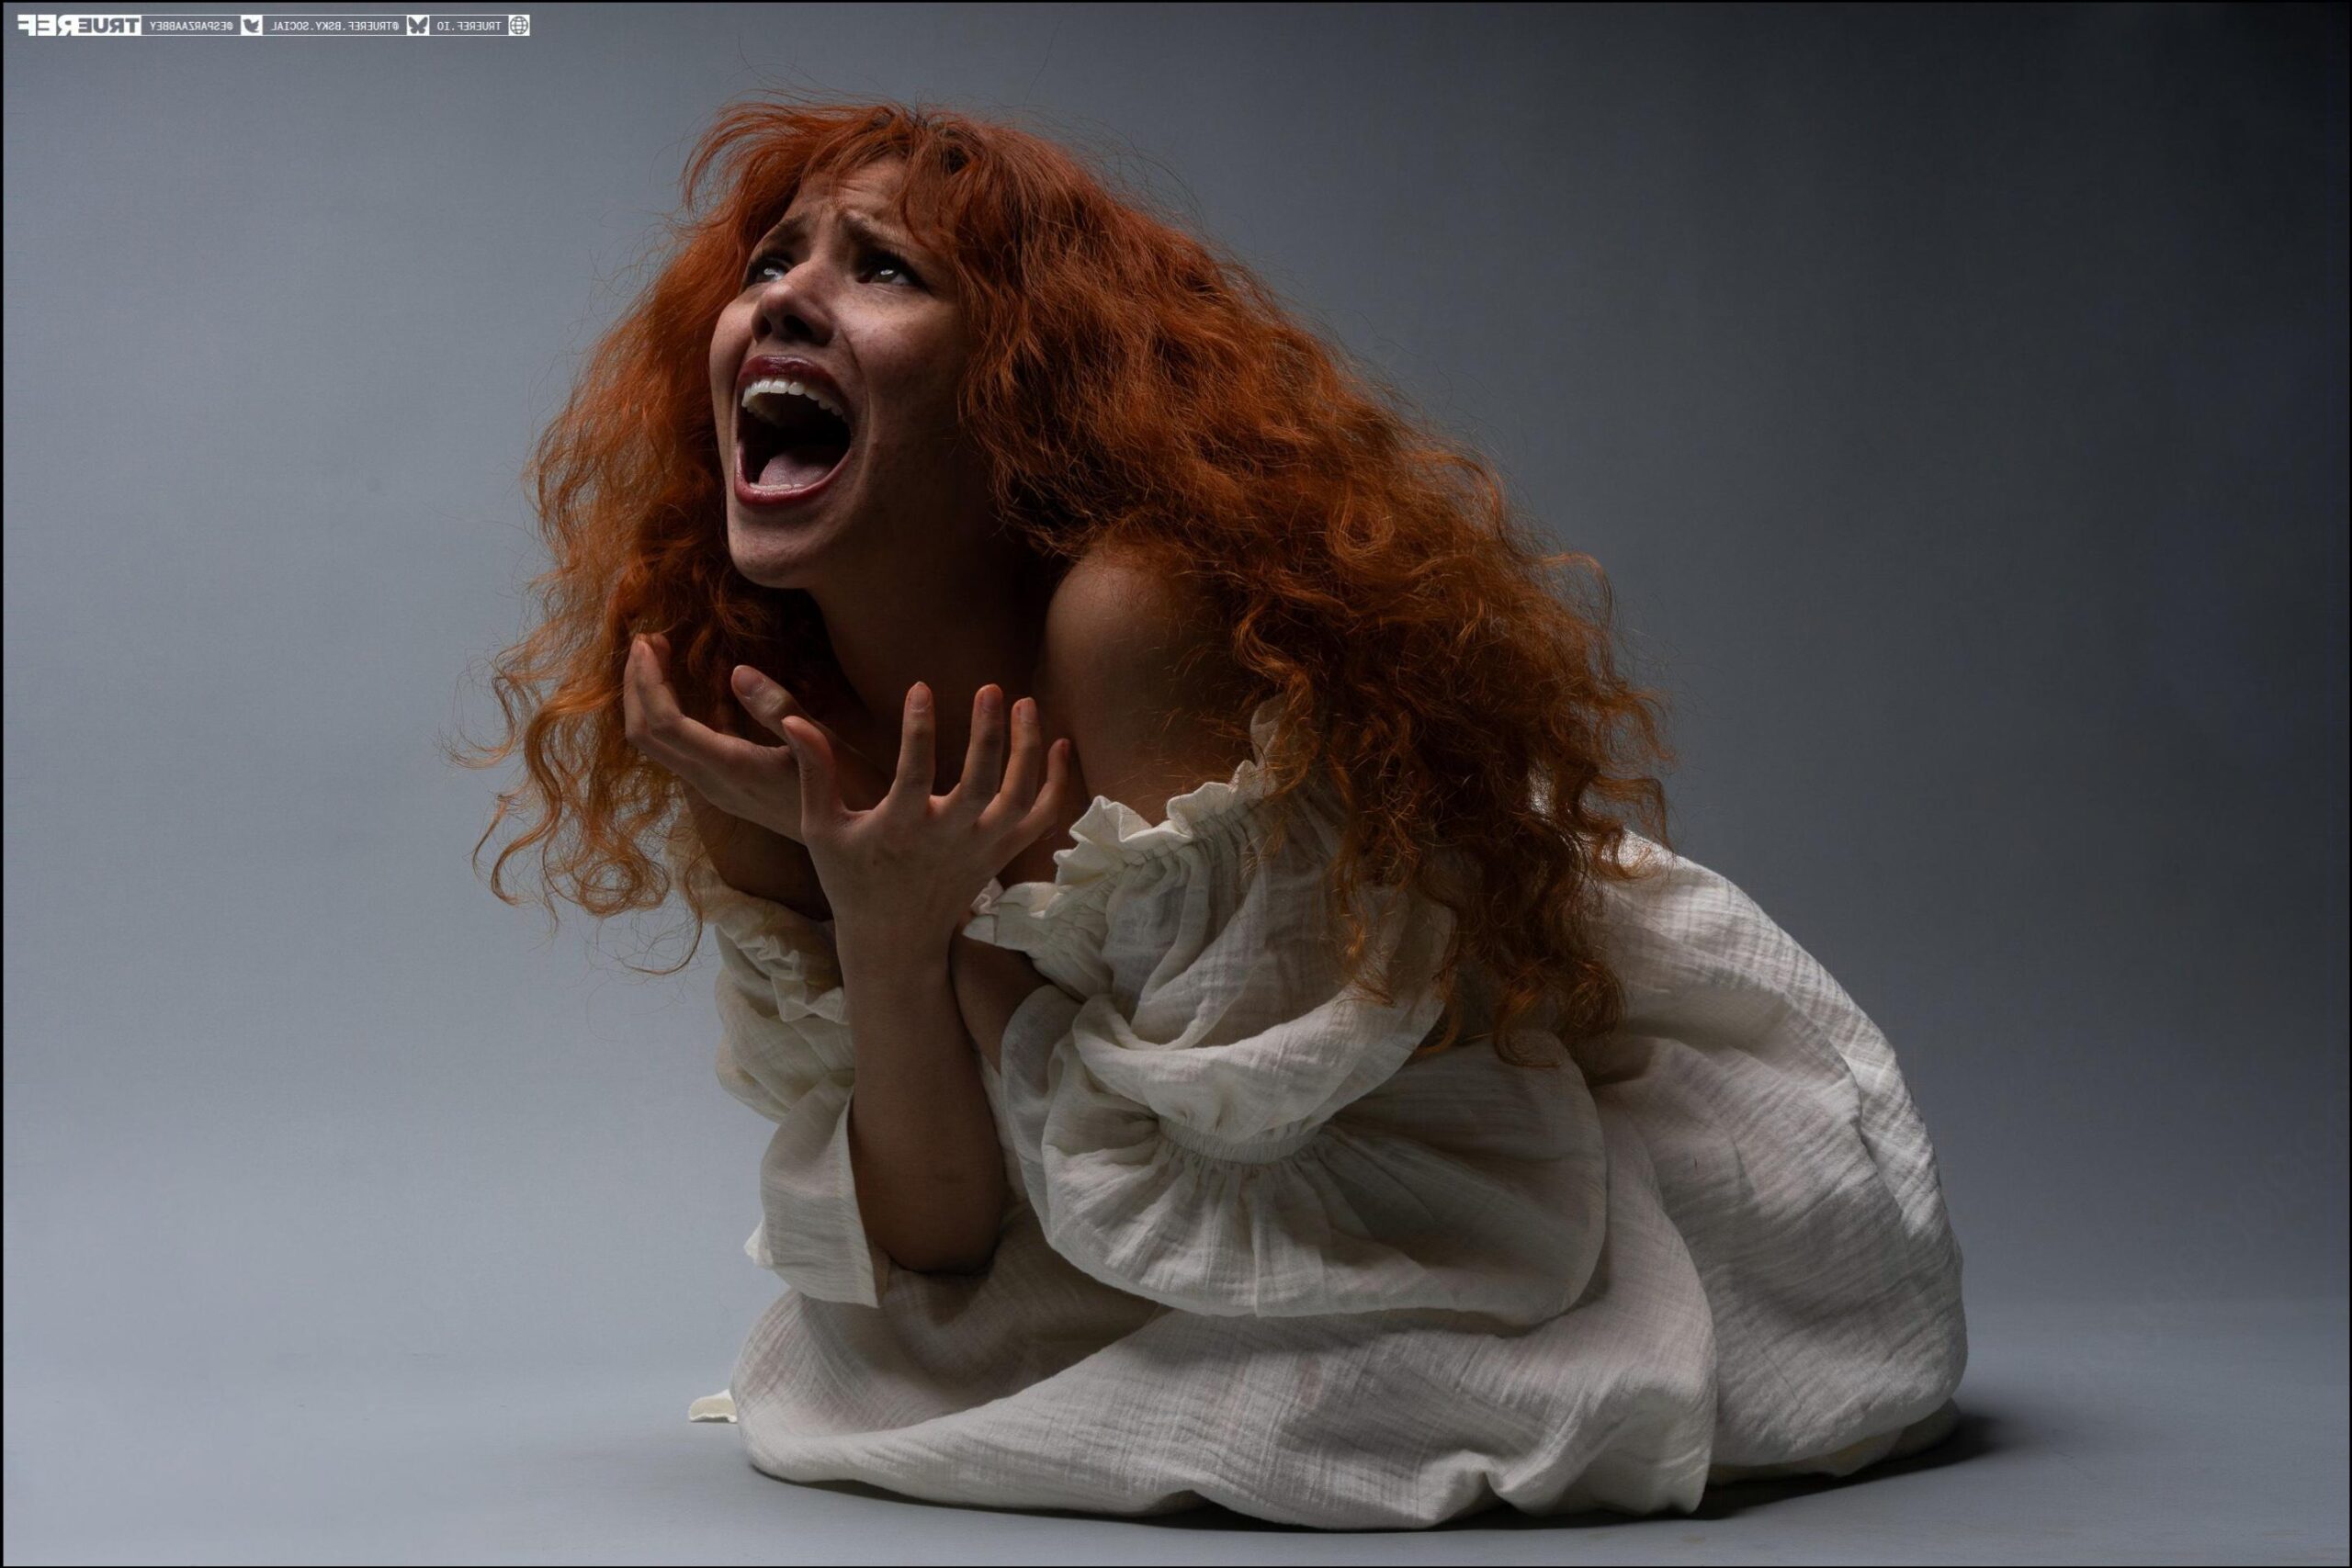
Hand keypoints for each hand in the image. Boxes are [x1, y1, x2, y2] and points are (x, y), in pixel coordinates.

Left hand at [621, 631, 892, 845]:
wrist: (859, 842)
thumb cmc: (850, 792)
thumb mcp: (823, 745)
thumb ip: (779, 708)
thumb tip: (736, 671)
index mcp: (731, 768)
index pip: (664, 724)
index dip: (648, 682)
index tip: (649, 641)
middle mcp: (714, 782)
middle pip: (647, 736)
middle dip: (637, 687)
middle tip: (647, 642)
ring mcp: (718, 787)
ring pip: (661, 744)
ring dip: (651, 699)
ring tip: (663, 654)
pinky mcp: (729, 785)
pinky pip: (688, 747)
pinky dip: (681, 712)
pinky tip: (709, 684)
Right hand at [783, 681, 1073, 955]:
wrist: (895, 940)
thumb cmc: (852, 879)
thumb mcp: (822, 829)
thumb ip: (814, 773)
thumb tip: (794, 722)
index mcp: (899, 831)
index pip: (914, 775)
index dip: (919, 730)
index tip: (922, 687)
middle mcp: (947, 840)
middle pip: (981, 785)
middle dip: (990, 735)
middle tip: (991, 688)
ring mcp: (981, 849)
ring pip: (1019, 799)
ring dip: (1029, 750)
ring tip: (1026, 703)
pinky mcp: (1003, 854)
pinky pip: (1042, 818)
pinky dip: (1057, 784)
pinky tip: (1059, 744)